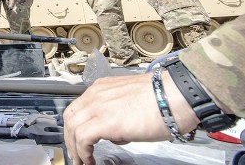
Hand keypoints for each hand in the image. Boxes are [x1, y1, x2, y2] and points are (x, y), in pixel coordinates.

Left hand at [64, 72, 199, 164]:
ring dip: (74, 148)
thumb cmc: (162, 99)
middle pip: (70, 117)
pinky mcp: (105, 122)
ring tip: (81, 161)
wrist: (175, 97)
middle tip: (75, 153)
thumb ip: (117, 114)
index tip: (76, 139)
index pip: (79, 107)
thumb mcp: (131, 102)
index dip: (75, 125)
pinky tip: (89, 161)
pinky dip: (82, 152)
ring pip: (73, 128)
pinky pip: (83, 138)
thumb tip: (115, 133)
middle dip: (69, 137)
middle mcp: (96, 94)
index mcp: (102, 88)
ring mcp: (98, 106)